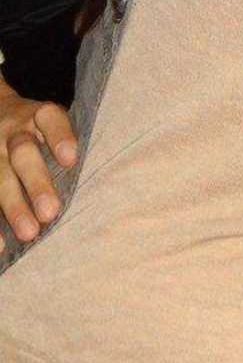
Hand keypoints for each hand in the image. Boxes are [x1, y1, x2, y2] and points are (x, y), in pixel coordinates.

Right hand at [0, 74, 76, 241]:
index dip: (59, 136)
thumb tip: (112, 178)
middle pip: (23, 152)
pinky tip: (1, 246)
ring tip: (29, 233)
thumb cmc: (39, 128)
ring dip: (12, 205)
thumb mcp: (52, 122)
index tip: (71, 159)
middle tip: (51, 212)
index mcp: (38, 116)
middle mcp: (13, 132)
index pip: (49, 118)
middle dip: (36, 182)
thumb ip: (69, 143)